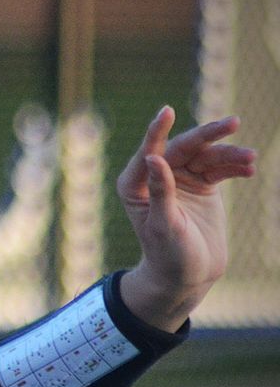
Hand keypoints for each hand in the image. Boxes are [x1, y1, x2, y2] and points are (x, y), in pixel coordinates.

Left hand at [116, 106, 255, 329]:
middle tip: (233, 123)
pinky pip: (220, 168)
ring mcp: (180, 179)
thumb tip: (153, 157)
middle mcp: (156, 177)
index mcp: (135, 185)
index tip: (168, 110)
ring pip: (206, 156)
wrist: (187, 276)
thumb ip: (160, 192)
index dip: (158, 131)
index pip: (150, 152)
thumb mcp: (164, 225)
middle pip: (183, 148)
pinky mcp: (202, 186)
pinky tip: (249, 168)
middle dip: (208, 136)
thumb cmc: (167, 255)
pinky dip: (235, 166)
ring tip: (251, 159)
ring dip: (229, 154)